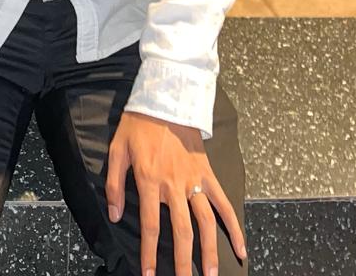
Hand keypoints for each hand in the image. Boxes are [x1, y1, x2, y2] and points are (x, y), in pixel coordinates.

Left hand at [106, 112, 246, 275]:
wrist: (164, 98)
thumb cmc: (138, 124)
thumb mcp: (117, 150)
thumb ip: (114, 184)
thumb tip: (115, 214)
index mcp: (150, 180)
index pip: (151, 225)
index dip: (150, 253)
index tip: (149, 275)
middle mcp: (174, 185)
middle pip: (181, 232)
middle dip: (183, 263)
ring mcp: (194, 180)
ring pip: (205, 223)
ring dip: (210, 252)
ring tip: (212, 275)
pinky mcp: (208, 174)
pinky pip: (223, 203)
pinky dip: (234, 226)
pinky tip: (241, 248)